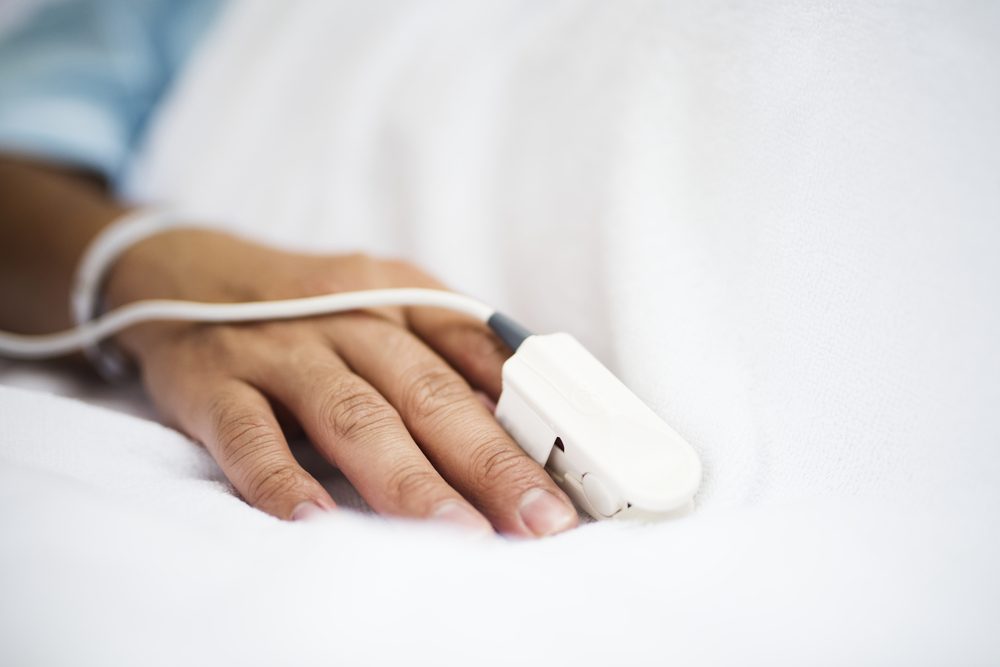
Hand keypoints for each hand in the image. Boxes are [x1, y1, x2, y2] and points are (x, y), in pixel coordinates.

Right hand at [104, 228, 577, 536]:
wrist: (184, 270)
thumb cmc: (311, 304)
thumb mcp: (388, 301)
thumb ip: (449, 352)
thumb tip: (525, 423)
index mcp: (403, 296)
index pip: (481, 355)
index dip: (532, 418)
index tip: (573, 478)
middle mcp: (350, 316)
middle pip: (430, 392)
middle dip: (492, 461)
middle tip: (540, 520)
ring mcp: (280, 348)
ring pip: (354, 414)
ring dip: (409, 479)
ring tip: (458, 533)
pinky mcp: (213, 380)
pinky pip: (248, 431)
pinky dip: (279, 477)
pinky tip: (314, 520)